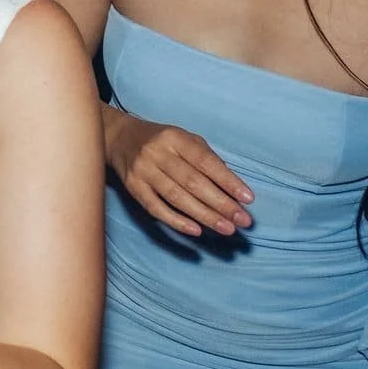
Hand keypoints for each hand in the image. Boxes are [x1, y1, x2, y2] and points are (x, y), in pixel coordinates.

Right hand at [104, 110, 252, 237]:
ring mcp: (143, 171)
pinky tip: (196, 231)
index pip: (205, 162)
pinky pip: (156, 208)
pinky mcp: (133, 187)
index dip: (228, 181)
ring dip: (205, 216)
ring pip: (177, 197)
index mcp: (175, 138)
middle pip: (193, 182)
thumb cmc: (162, 141)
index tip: (248, 199)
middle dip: (221, 204)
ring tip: (227, 229)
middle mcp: (157, 153)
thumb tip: (232, 189)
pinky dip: (176, 221)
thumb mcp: (185, 139)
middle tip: (243, 221)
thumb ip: (207, 159)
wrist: (119, 138)